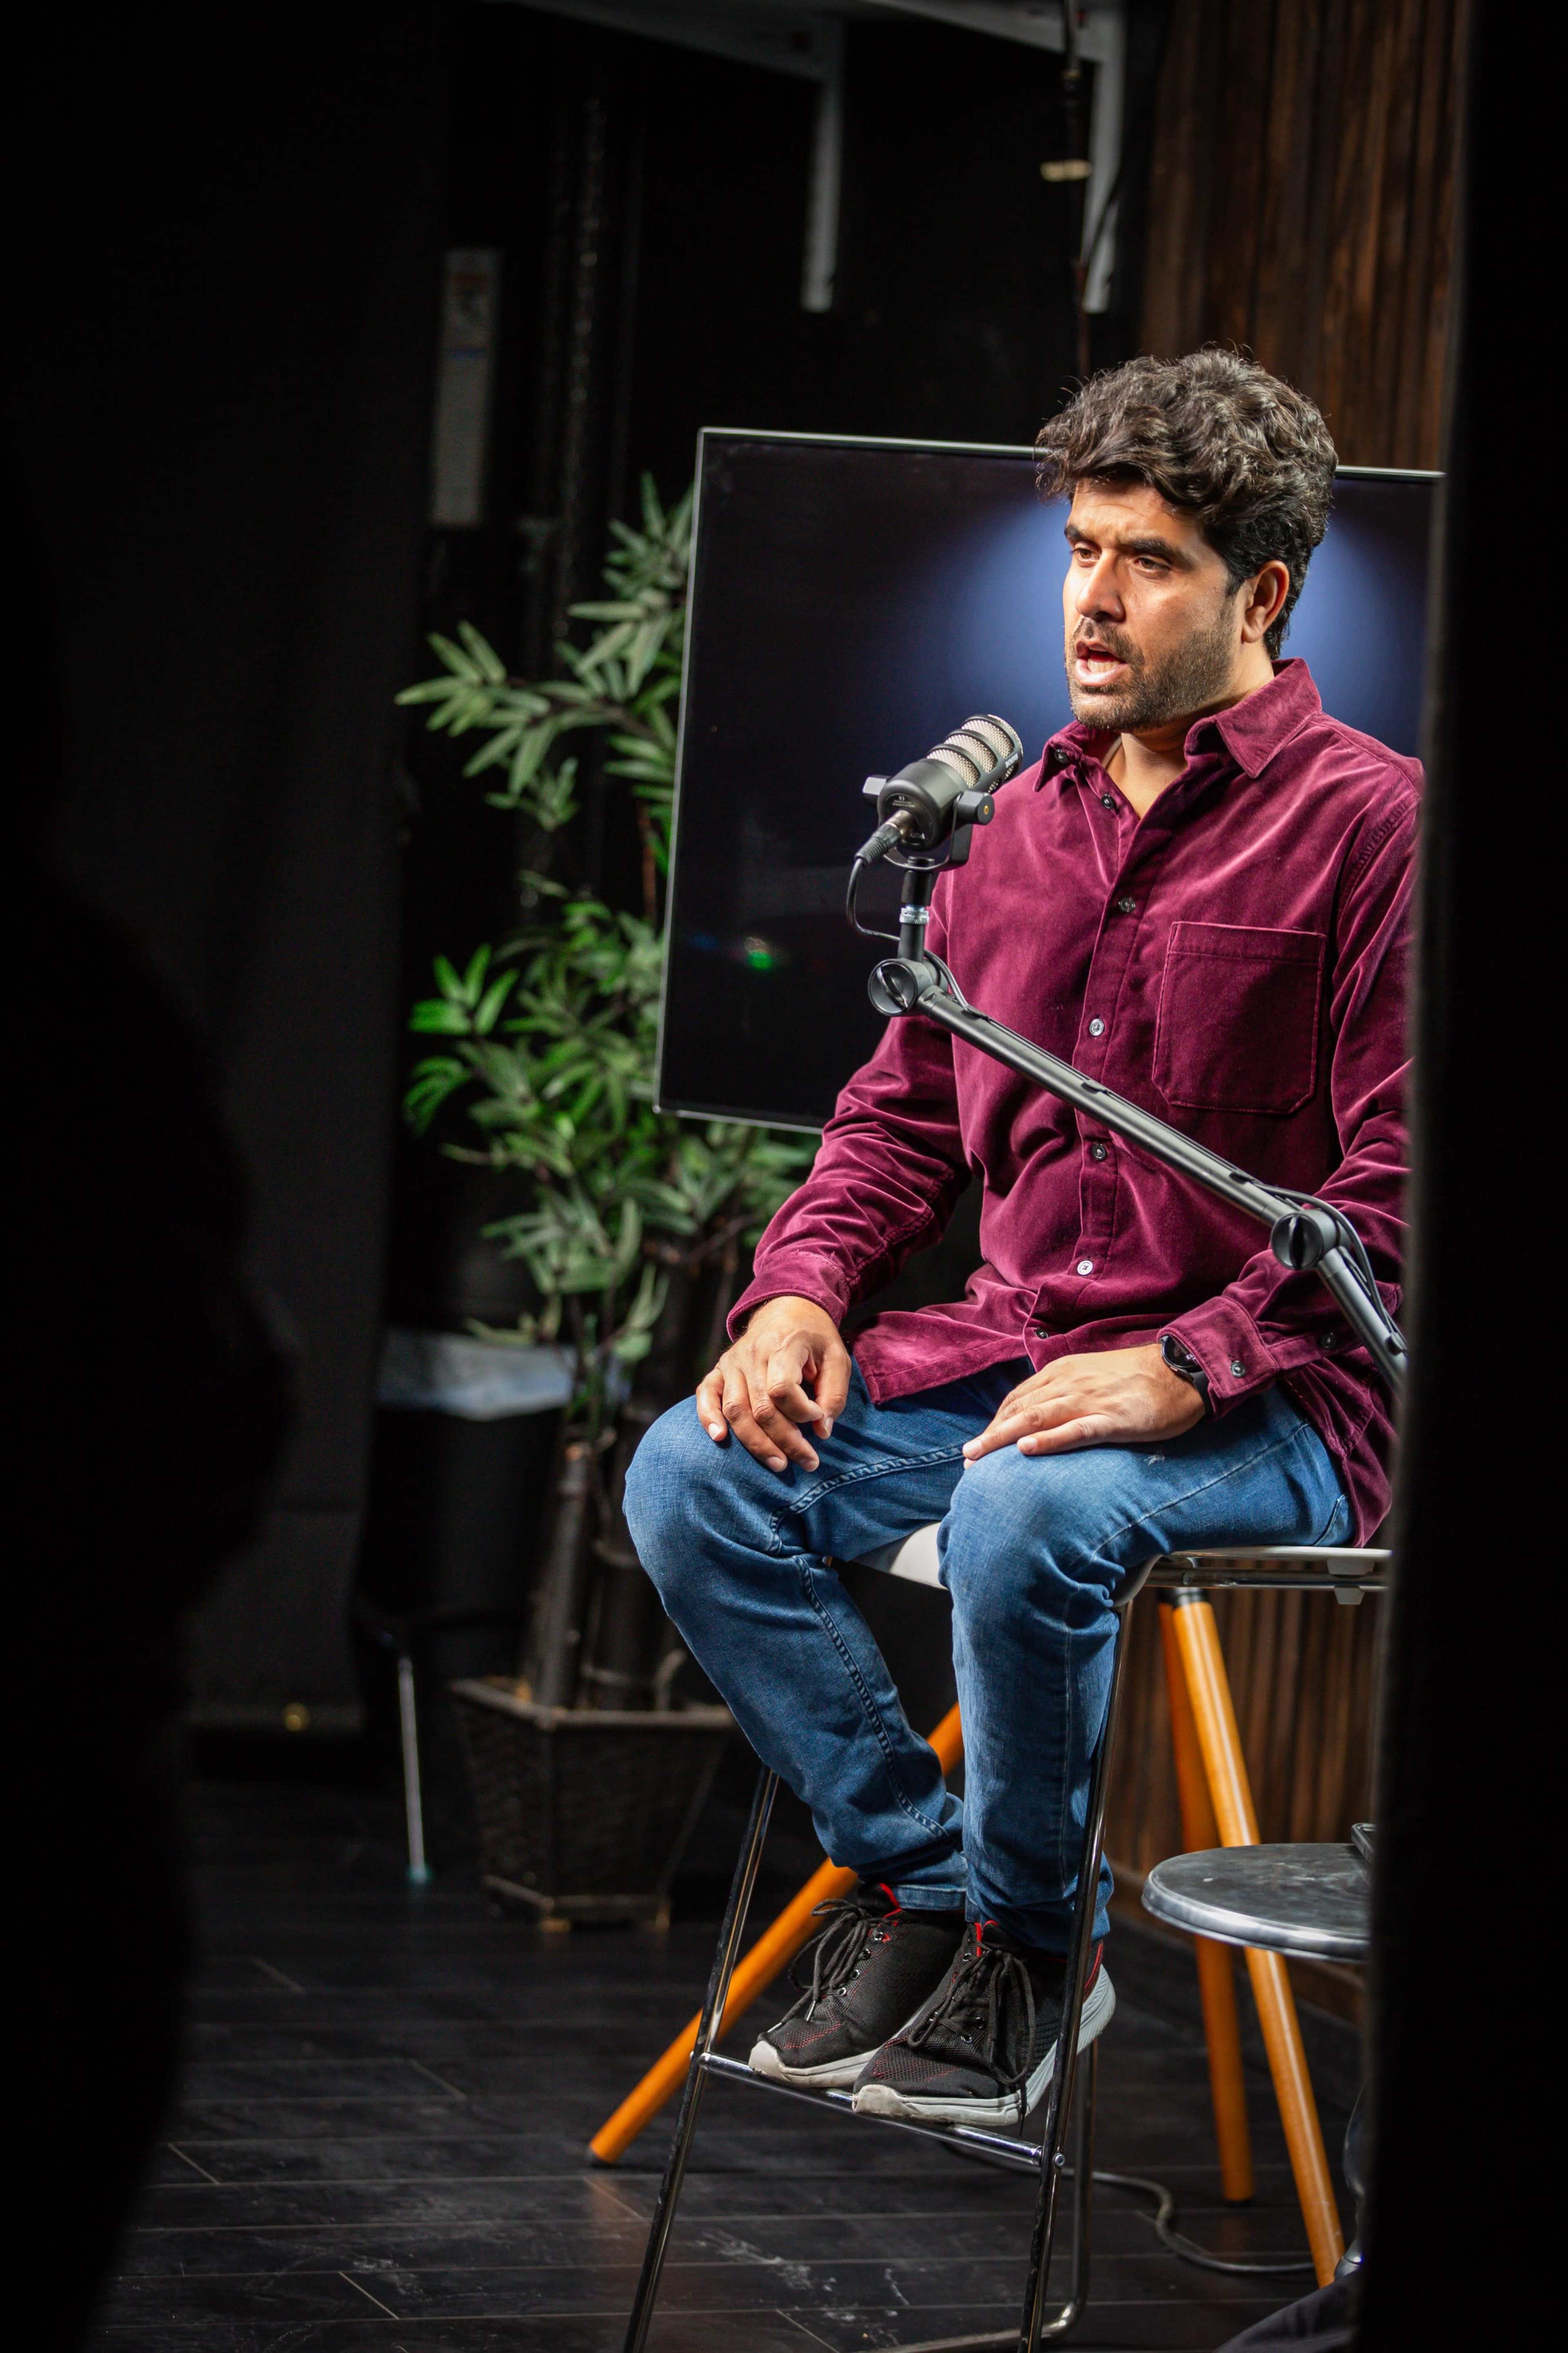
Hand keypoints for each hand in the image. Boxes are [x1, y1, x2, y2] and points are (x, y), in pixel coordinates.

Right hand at [695, 1295, 851, 1475]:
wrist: (787, 1306)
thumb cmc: (815, 1336)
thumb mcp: (837, 1357)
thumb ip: (833, 1394)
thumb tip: (822, 1431)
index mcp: (781, 1346)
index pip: (782, 1388)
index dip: (802, 1412)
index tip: (819, 1417)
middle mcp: (751, 1355)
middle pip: (761, 1408)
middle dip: (786, 1441)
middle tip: (809, 1462)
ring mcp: (731, 1362)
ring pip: (736, 1410)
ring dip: (756, 1443)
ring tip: (778, 1464)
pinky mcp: (720, 1369)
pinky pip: (706, 1394)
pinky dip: (708, 1417)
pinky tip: (719, 1438)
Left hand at [961, 1342, 1203, 1463]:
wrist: (1180, 1370)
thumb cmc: (1137, 1378)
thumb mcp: (1092, 1377)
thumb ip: (1064, 1391)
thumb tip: (1039, 1415)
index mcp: (1063, 1373)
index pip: (1018, 1399)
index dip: (994, 1422)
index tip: (978, 1445)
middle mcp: (1069, 1383)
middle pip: (1019, 1410)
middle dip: (990, 1435)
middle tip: (968, 1459)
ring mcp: (1090, 1400)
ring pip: (1037, 1418)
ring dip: (1003, 1438)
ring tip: (979, 1457)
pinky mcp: (1113, 1418)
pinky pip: (1075, 1430)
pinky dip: (1049, 1440)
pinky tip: (1027, 1451)